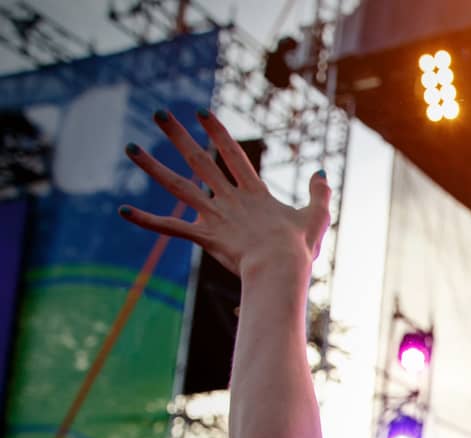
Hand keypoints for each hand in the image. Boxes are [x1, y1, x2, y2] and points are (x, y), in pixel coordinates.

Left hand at [121, 109, 329, 275]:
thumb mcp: (316, 217)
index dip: (216, 131)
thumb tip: (321, 173)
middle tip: (159, 113)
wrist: (280, 267)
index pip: (232, 154)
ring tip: (130, 148)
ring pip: (178, 186)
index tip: (201, 112)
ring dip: (152, 166)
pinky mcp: (204, 237)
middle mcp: (230, 198)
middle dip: (178, 135)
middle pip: (200, 160)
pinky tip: (123, 211)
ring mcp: (215, 216)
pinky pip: (171, 227)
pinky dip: (147, 220)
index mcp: (254, 193)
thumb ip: (319, 194)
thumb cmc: (300, 247)